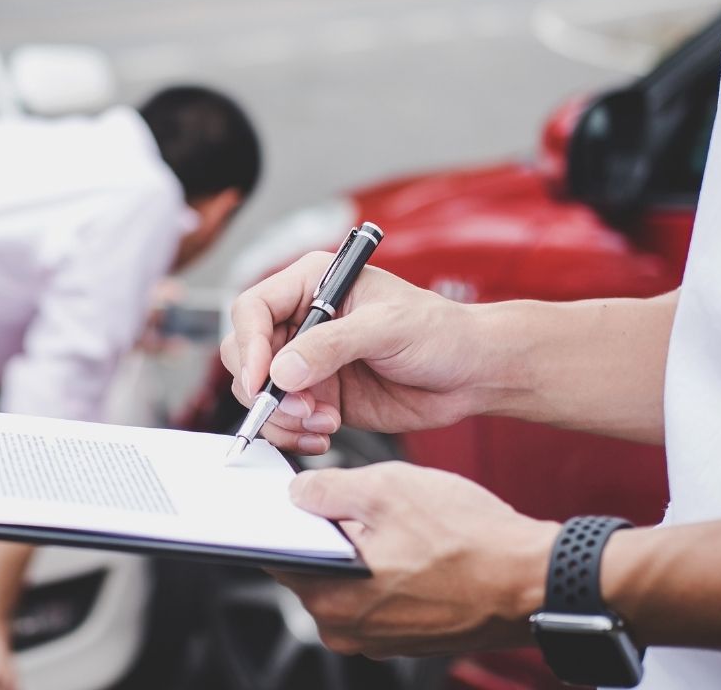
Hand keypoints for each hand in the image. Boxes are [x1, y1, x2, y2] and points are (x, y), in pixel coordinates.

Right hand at [221, 252, 511, 454]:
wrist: (472, 374)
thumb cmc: (440, 332)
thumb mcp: (388, 328)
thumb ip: (333, 346)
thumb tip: (283, 371)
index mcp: (312, 285)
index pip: (253, 310)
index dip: (250, 345)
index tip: (264, 380)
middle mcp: (304, 322)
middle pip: (248, 355)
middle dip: (265, 389)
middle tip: (300, 410)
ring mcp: (309, 363)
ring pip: (262, 394)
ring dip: (283, 417)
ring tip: (322, 424)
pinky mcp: (319, 397)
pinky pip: (285, 420)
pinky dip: (295, 434)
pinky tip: (326, 435)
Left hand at [270, 462, 557, 657]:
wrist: (534, 581)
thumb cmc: (469, 538)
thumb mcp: (388, 488)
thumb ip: (328, 489)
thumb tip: (298, 494)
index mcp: (329, 595)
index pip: (277, 553)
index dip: (284, 518)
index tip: (294, 496)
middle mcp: (346, 628)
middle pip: (313, 566)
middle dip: (330, 531)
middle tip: (367, 503)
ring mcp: (377, 638)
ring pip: (348, 579)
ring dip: (363, 550)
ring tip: (403, 525)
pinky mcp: (406, 637)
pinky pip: (380, 595)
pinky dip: (390, 570)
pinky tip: (419, 547)